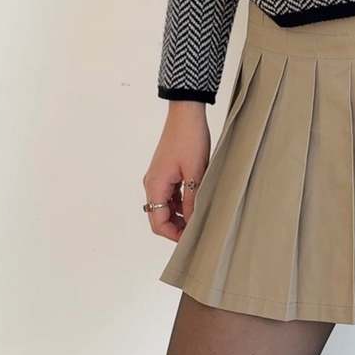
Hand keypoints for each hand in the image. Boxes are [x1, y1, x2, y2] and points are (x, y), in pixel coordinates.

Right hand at [142, 102, 210, 241]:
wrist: (186, 114)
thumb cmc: (190, 140)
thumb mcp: (195, 172)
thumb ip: (192, 200)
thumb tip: (192, 223)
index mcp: (155, 186)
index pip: (158, 223)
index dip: (174, 236)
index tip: (192, 240)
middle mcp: (152, 184)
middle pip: (159, 216)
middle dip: (177, 228)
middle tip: (199, 232)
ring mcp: (158, 177)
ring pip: (165, 206)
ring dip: (180, 215)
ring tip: (201, 218)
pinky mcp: (166, 171)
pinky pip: (170, 195)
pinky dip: (181, 203)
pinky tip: (197, 203)